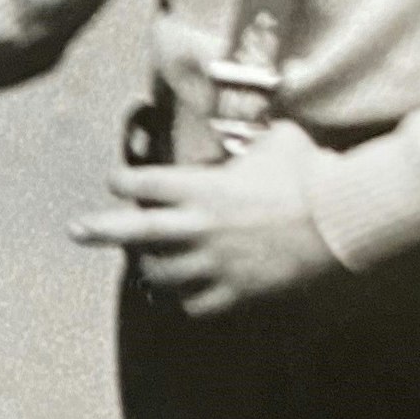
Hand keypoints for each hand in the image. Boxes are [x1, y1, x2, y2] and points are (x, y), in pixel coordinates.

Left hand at [68, 119, 335, 315]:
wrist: (344, 218)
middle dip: (99, 229)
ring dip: (147, 266)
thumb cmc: (310, 171)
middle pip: (135, 231)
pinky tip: (184, 292)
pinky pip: (196, 303)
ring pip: (161, 273)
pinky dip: (185, 298)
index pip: (144, 184)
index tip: (117, 182)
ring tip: (141, 264)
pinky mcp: (237, 292)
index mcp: (204, 186)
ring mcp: (217, 263)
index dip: (124, 181)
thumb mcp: (275, 138)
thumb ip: (250, 135)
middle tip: (74, 229)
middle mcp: (201, 226)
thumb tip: (252, 115)